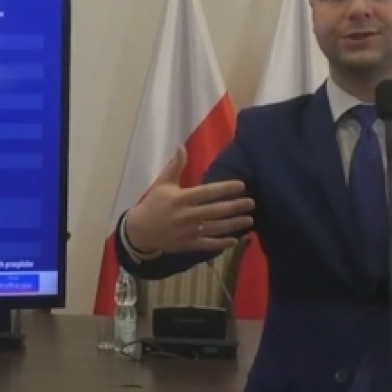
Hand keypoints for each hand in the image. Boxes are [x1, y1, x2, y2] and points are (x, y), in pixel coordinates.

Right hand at [124, 145, 254, 254]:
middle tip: (252, 203)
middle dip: (234, 207)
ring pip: (214, 228)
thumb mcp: (162, 184)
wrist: (139, 230)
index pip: (206, 192)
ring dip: (233, 224)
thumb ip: (175, 166)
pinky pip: (207, 244)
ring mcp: (187, 231)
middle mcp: (186, 215)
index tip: (241, 185)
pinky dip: (221, 243)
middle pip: (214, 211)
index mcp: (180, 198)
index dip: (224, 189)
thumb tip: (181, 146)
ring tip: (249, 220)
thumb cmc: (153, 204)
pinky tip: (234, 240)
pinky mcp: (187, 244)